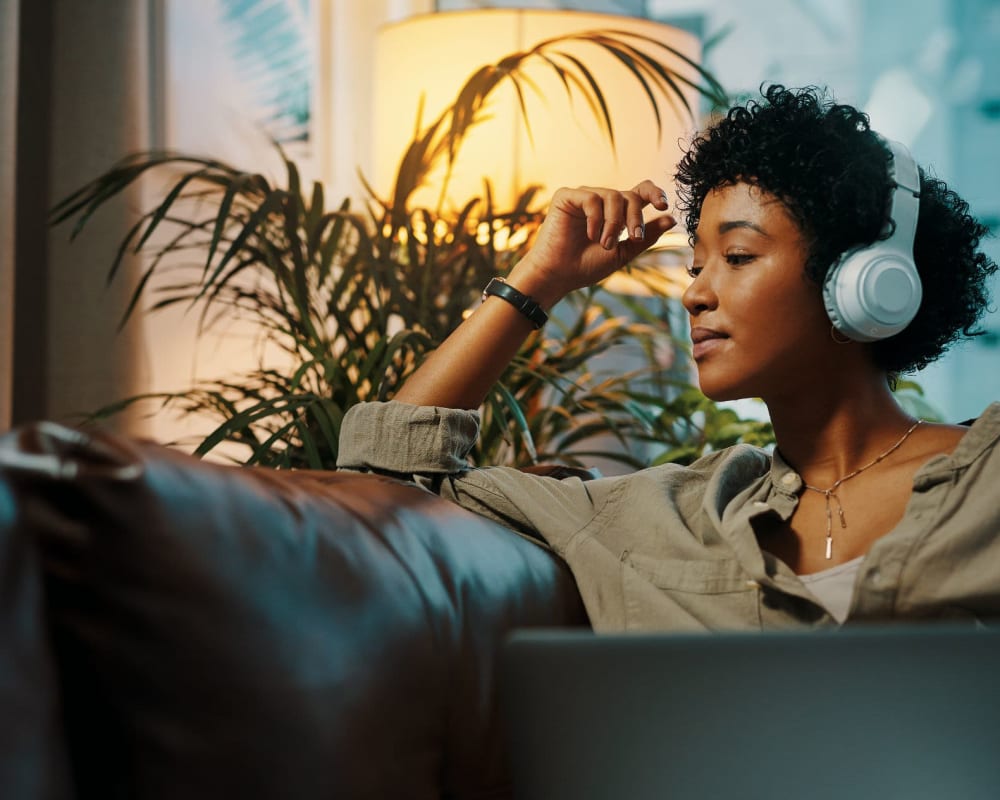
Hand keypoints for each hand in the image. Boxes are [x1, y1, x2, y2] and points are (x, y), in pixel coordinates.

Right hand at [509, 180, 675, 305]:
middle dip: (635, 217)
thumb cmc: (586, 267)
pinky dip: (595, 218)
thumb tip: (671, 218)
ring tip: (605, 244)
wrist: (559, 276)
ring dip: (614, 222)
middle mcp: (601, 201)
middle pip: (629, 195)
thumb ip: (645, 236)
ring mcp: (583, 197)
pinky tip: (590, 235)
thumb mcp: (623, 253)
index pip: (640, 191)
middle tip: (631, 238)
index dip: (655, 193)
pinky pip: (590, 198)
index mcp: (615, 213)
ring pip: (612, 196)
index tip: (663, 206)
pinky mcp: (566, 197)